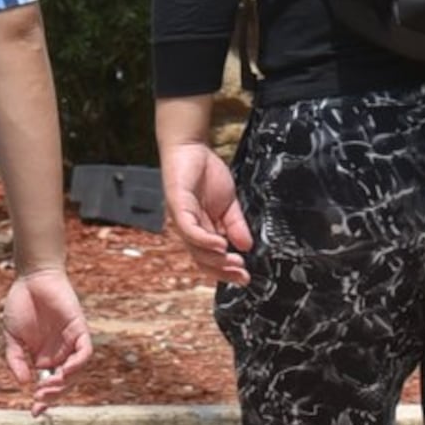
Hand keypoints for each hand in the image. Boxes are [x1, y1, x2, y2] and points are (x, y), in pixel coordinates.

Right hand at [4, 267, 93, 413]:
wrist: (30, 278)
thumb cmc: (21, 305)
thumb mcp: (12, 338)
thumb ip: (15, 360)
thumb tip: (22, 383)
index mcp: (44, 358)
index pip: (50, 386)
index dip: (45, 401)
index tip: (34, 412)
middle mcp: (60, 353)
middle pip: (65, 383)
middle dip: (55, 395)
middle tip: (40, 398)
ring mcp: (70, 342)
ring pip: (78, 372)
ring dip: (66, 383)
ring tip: (49, 386)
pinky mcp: (79, 329)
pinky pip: (85, 352)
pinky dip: (78, 364)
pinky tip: (65, 371)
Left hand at [163, 140, 250, 284]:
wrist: (191, 147)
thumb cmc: (206, 174)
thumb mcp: (229, 204)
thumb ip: (236, 225)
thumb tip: (247, 247)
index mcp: (201, 231)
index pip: (211, 258)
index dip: (226, 271)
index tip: (245, 278)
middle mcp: (189, 229)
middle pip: (202, 260)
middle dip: (222, 271)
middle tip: (242, 276)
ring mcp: (181, 219)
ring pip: (195, 249)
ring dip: (216, 259)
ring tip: (235, 262)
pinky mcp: (177, 206)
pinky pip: (190, 230)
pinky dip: (204, 240)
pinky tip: (220, 245)